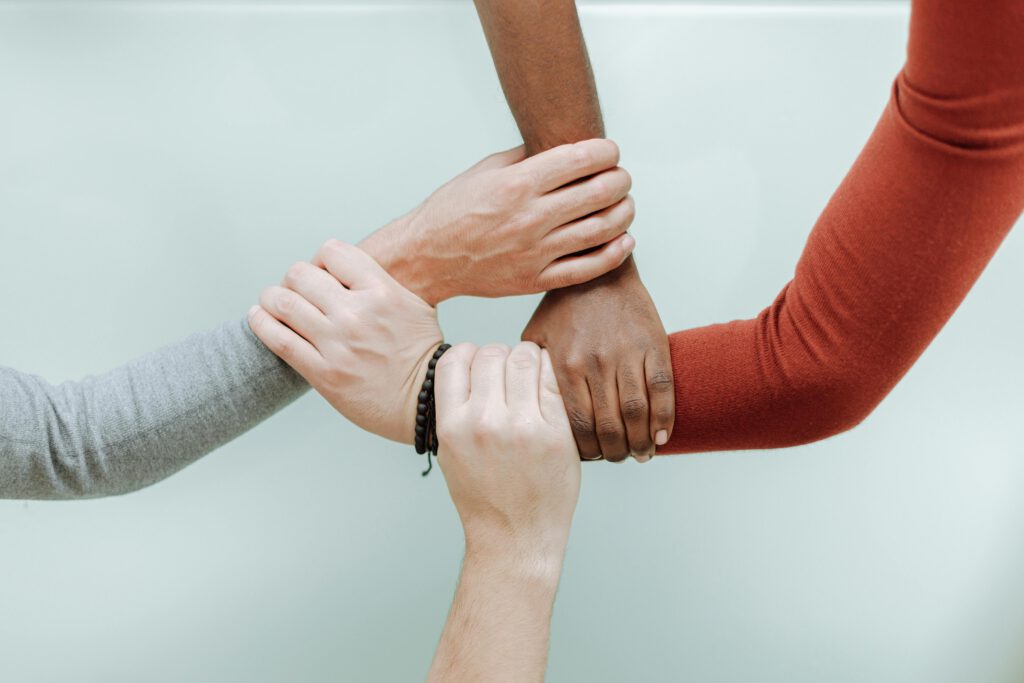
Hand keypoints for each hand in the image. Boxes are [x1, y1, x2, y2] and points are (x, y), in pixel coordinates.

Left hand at [248, 239, 441, 443]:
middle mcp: (357, 314)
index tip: (320, 274)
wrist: (425, 399)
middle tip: (295, 290)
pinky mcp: (325, 373)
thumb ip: (378, 281)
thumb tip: (340, 268)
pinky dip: (262, 324)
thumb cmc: (419, 352)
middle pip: (301, 274)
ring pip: (283, 303)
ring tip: (271, 302)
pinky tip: (259, 317)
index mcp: (381, 291)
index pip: (331, 252)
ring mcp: (338, 344)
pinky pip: (280, 340)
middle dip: (294, 279)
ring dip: (271, 299)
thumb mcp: (412, 303)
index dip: (320, 260)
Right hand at [360, 139, 635, 304]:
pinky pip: (588, 268)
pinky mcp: (535, 279)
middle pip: (599, 192)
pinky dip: (614, 252)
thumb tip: (563, 145)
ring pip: (601, 229)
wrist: (426, 258)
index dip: (606, 151)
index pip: (581, 159)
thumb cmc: (451, 211)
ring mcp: (535, 252)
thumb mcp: (483, 170)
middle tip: (620, 176)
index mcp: (516, 184)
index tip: (610, 151)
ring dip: (623, 212)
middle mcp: (529, 217)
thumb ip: (525, 156)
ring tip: (624, 203)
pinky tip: (624, 239)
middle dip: (620, 179)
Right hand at [435, 342, 579, 559]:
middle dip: (502, 356)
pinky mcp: (555, 433)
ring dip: (529, 359)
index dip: (469, 355)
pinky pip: (553, 381)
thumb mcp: (452, 452)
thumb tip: (473, 364)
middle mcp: (483, 422)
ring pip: (524, 357)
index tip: (481, 367)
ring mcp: (521, 427)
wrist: (515, 539)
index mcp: (452, 426)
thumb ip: (458, 409)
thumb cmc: (484, 496)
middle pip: (492, 352)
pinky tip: (550, 388)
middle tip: (511, 373)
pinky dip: (552, 375)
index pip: (455, 359)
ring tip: (532, 377)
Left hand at [522, 257, 674, 461]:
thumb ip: (531, 372)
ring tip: (640, 455)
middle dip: (615, 452)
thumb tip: (525, 408)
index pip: (577, 424)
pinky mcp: (652, 343)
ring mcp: (626, 353)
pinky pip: (661, 388)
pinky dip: (664, 417)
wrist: (600, 269)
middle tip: (616, 459)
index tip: (591, 459)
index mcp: (565, 364)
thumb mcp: (536, 336)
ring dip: (641, 441)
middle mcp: (595, 362)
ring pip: (637, 412)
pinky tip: (661, 436)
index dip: (587, 450)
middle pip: (609, 425)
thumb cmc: (564, 305)